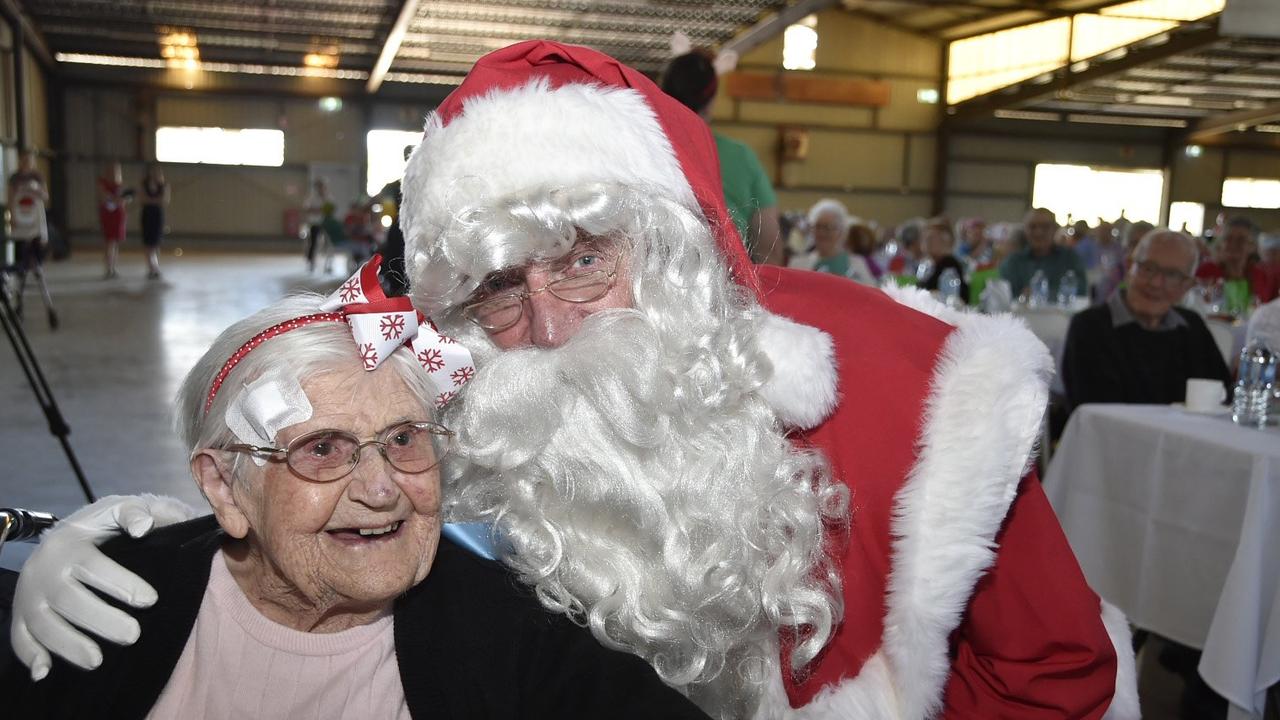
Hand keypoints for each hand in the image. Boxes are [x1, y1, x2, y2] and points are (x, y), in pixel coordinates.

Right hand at [9, 494, 195, 679]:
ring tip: (97, 661)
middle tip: (133, 635)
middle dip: (100, 620)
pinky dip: (29, 655)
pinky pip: (19, 637)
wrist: (67, 536)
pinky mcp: (21, 613)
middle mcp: (43, 570)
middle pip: (68, 599)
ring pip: (43, 623)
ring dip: (67, 644)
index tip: (150, 600)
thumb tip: (143, 528)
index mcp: (68, 543)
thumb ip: (134, 512)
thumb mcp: (118, 509)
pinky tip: (44, 671)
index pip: (93, 566)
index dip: (120, 584)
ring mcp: (29, 594)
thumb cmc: (101, 526)